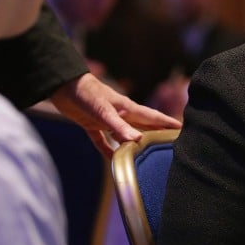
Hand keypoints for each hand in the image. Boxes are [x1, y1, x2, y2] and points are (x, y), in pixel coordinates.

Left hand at [50, 73, 180, 156]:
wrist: (61, 84)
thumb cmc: (85, 93)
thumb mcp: (103, 112)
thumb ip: (120, 127)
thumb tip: (138, 141)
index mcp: (127, 108)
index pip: (153, 117)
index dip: (168, 123)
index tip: (184, 128)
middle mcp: (120, 114)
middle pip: (143, 126)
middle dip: (157, 133)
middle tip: (172, 143)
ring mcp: (106, 120)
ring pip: (125, 134)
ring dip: (135, 144)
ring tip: (148, 154)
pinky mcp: (91, 124)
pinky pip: (103, 141)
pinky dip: (108, 150)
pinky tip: (113, 160)